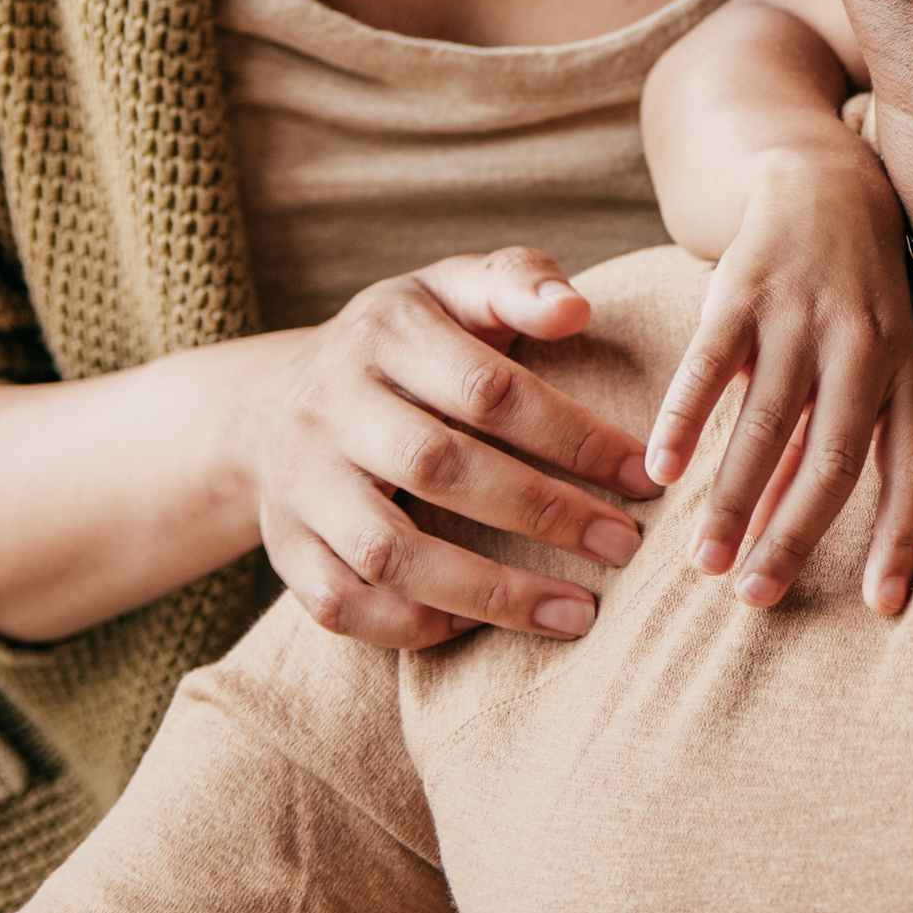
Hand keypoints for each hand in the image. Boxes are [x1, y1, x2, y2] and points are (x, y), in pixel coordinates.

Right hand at [238, 246, 656, 650]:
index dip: (572, 435)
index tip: (643, 475)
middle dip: (543, 512)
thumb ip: (520, 283)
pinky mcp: (284, 548)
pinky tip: (482, 628)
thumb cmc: (407, 344)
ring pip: (387, 551)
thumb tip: (575, 310)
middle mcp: (331, 407)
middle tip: (624, 546)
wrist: (270, 402)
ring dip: (490, 592)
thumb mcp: (455, 288)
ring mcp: (301, 483)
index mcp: (386, 333)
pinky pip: (341, 604)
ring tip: (578, 615)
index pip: (486, 388)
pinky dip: (413, 626)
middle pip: (438, 467)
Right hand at [643, 138, 912, 615]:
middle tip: (755, 597)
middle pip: (833, 459)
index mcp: (905, 373)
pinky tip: (663, 470)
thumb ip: (838, 437)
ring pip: (768, 423)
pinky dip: (687, 419)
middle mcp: (862, 348)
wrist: (824, 179)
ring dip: (732, 498)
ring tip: (703, 561)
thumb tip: (784, 528)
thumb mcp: (871, 360)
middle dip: (794, 535)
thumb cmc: (853, 297)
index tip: (882, 609)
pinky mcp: (745, 288)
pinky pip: (712, 364)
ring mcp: (803, 316)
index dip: (901, 539)